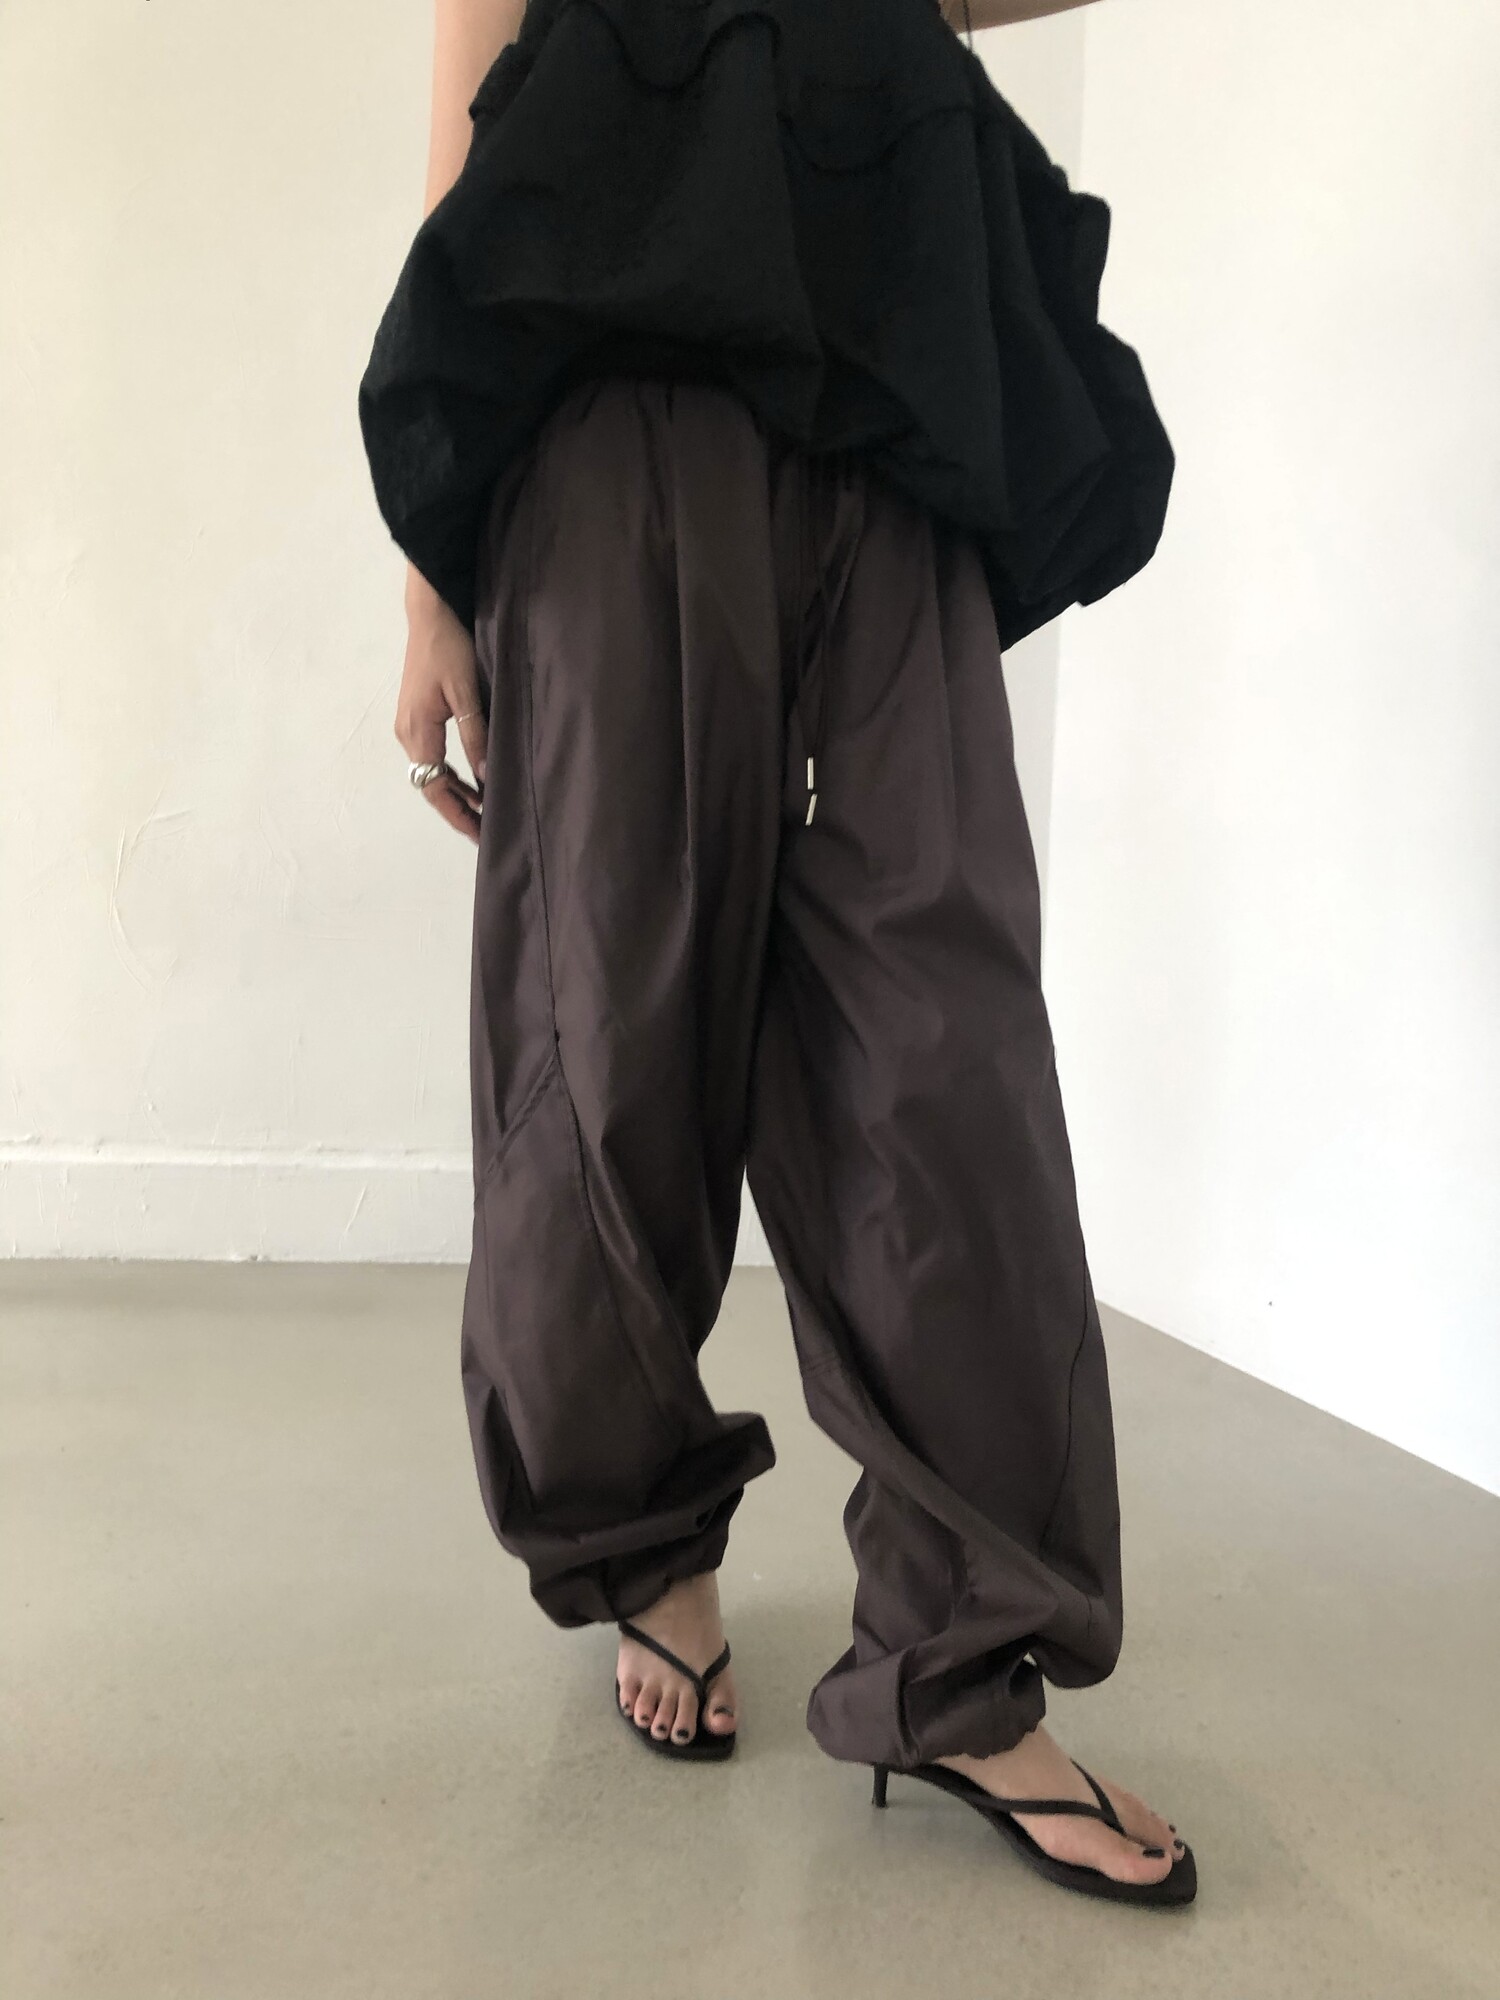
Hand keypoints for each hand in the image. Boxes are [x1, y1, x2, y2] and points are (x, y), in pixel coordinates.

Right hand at [394, 581, 486, 844]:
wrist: (430, 610)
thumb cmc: (449, 646)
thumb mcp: (467, 693)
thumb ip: (476, 735)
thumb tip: (486, 777)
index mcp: (417, 732)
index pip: (436, 788)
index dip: (458, 814)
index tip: (481, 834)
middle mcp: (408, 733)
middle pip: (432, 785)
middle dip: (459, 809)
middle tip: (489, 830)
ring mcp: (410, 724)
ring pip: (433, 771)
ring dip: (457, 791)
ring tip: (485, 809)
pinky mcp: (418, 715)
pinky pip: (434, 755)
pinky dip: (453, 772)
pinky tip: (474, 778)